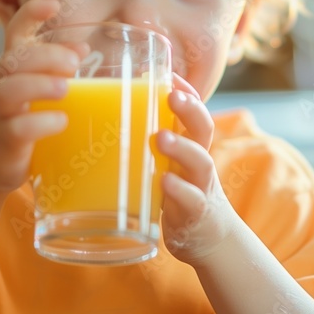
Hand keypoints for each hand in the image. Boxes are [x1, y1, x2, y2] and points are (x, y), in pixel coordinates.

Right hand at [0, 0, 81, 192]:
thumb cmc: (17, 121)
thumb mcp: (35, 90)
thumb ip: (55, 68)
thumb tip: (82, 47)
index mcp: (10, 68)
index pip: (15, 31)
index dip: (31, 14)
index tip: (54, 5)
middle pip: (14, 59)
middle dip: (45, 56)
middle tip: (75, 63)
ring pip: (10, 90)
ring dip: (39, 84)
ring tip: (65, 88)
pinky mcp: (3, 140)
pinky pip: (18, 128)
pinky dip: (41, 122)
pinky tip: (61, 120)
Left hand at [158, 74, 237, 265]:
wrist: (208, 239)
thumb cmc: (178, 194)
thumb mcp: (167, 166)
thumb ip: (148, 145)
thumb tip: (105, 119)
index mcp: (190, 147)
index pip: (194, 112)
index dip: (187, 93)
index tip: (172, 73)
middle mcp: (198, 163)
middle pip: (203, 129)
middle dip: (190, 109)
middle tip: (171, 95)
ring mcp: (200, 188)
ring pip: (200, 162)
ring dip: (182, 147)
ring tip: (161, 137)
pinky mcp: (194, 214)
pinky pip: (190, 199)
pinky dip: (178, 190)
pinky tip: (164, 182)